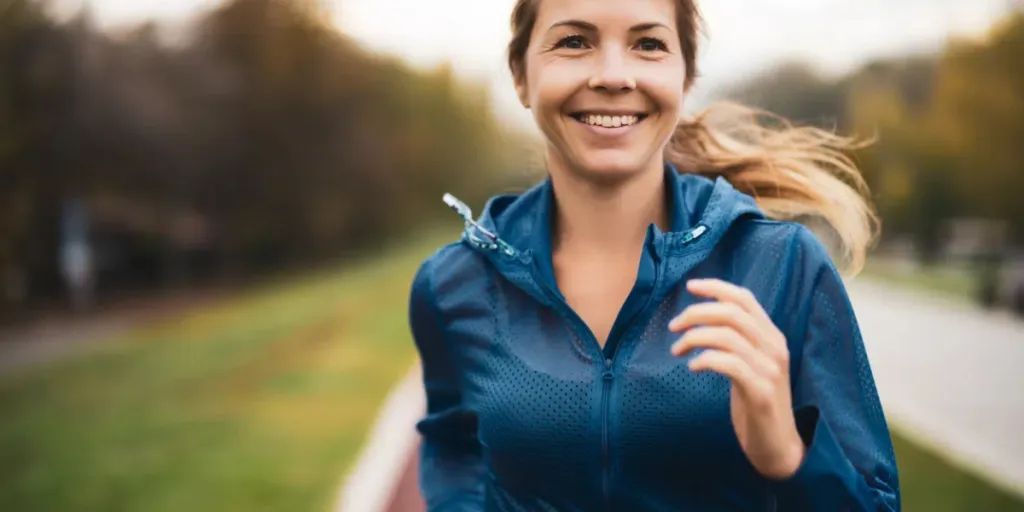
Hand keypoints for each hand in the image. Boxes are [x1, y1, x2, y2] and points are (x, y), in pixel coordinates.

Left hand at [668, 278, 805, 479]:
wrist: (778, 446)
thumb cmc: (756, 402)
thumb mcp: (749, 364)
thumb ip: (736, 340)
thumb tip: (703, 318)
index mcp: (771, 336)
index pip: (745, 298)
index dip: (716, 288)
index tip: (689, 287)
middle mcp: (774, 347)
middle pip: (732, 313)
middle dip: (696, 313)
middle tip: (673, 326)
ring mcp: (770, 370)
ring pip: (727, 335)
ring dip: (694, 338)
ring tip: (677, 350)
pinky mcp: (761, 392)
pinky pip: (729, 364)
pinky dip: (706, 360)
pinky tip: (692, 368)